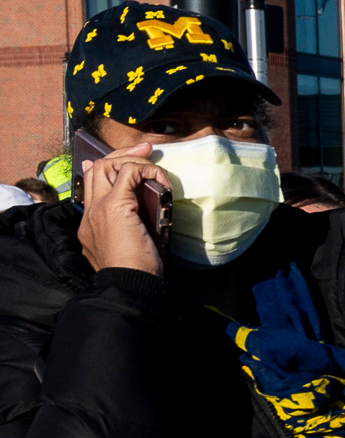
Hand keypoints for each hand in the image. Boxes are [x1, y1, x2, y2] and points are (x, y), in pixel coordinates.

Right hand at [75, 144, 171, 275]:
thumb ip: (135, 225)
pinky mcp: (115, 208)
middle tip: (145, 151)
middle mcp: (90, 212)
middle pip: (96, 168)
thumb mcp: (135, 243)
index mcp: (90, 222)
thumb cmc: (138, 272)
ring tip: (154, 167)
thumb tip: (149, 204)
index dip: (110, 167)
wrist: (129, 286)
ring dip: (133, 160)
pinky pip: (128, 173)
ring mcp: (98, 209)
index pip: (92, 183)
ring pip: (106, 166)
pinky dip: (147, 170)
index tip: (134, 164)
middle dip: (120, 155)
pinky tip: (161, 182)